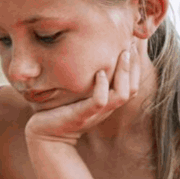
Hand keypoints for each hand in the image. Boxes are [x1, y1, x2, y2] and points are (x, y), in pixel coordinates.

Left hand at [25, 44, 140, 145]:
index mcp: (107, 103)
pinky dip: (102, 87)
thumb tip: (89, 57)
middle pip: (132, 88)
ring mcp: (94, 113)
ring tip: (123, 53)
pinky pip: (99, 102)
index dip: (135, 65)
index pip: (132, 84)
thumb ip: (86, 81)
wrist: (44, 135)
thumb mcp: (76, 94)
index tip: (133, 43)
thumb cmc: (57, 111)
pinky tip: (99, 73)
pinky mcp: (81, 116)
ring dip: (124, 73)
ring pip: (121, 94)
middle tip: (132, 43)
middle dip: (134, 65)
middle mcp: (105, 109)